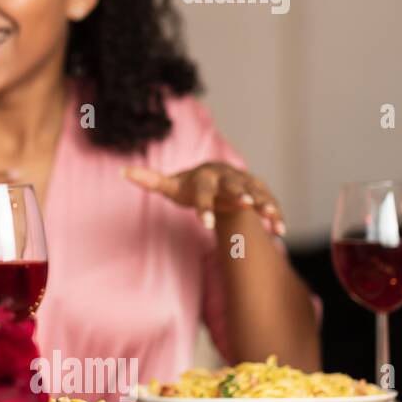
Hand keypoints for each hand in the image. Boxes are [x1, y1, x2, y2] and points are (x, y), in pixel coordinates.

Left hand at [121, 162, 285, 235]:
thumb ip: (150, 180)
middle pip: (234, 184)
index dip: (203, 206)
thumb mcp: (171, 185)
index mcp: (205, 176)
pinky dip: (275, 215)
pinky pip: (270, 202)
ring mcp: (246, 183)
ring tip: (270, 218)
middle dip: (240, 193)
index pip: (203, 191)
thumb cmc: (189, 186)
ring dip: (264, 203)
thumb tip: (122, 171)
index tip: (203, 224)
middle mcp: (227, 177)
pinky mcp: (260, 192)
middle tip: (246, 204)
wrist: (216, 177)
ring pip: (257, 192)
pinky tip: (279, 231)